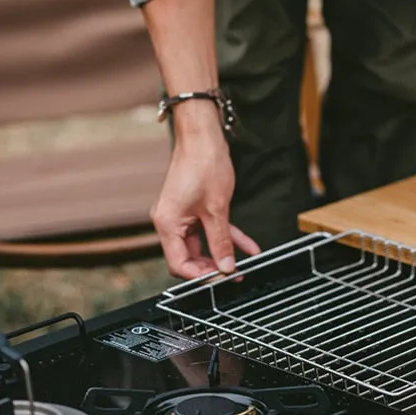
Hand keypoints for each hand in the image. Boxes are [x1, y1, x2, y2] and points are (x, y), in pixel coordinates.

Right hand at [151, 108, 259, 278]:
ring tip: (243, 264)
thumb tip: (226, 266)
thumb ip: (221, 241)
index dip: (201, 275)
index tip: (222, 278)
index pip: (179, 264)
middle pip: (189, 256)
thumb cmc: (204, 164)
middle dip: (212, 267)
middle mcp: (169, 221)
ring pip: (202, 243)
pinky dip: (227, 236)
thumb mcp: (217, 209)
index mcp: (167, 224)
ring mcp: (181, 213)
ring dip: (222, 252)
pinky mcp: (193, 206)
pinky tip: (248, 246)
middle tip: (233, 274)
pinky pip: (209, 228)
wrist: (203, 136)